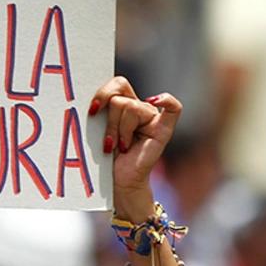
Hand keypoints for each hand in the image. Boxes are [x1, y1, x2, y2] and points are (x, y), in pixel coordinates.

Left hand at [88, 77, 181, 221]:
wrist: (117, 182)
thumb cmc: (106, 158)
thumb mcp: (98, 130)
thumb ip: (101, 111)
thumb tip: (94, 103)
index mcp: (124, 104)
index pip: (118, 84)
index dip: (103, 93)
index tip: (93, 111)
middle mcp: (140, 108)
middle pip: (121, 96)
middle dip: (109, 118)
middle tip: (107, 139)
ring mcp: (152, 118)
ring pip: (129, 107)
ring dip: (118, 130)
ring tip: (120, 146)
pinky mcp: (163, 131)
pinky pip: (173, 108)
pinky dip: (165, 99)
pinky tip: (154, 100)